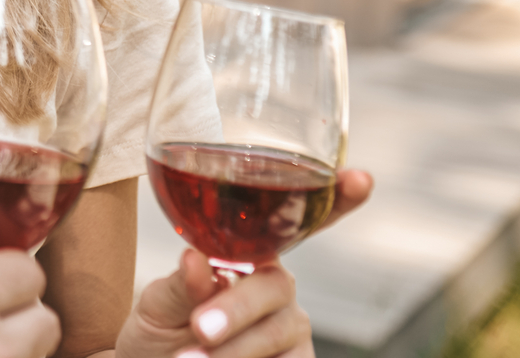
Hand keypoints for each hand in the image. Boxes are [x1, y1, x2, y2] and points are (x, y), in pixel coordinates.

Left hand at [111, 169, 369, 357]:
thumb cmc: (160, 333)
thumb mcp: (157, 304)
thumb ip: (179, 285)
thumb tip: (196, 259)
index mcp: (250, 255)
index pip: (295, 225)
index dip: (335, 201)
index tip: (362, 178)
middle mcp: (278, 288)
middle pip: (277, 285)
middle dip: (236, 308)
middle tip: (199, 328)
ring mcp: (292, 329)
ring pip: (278, 331)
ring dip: (232, 349)